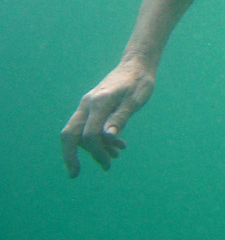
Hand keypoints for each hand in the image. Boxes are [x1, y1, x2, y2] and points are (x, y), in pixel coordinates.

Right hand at [61, 61, 154, 176]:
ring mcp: (88, 104)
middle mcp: (88, 103)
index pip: (89, 133)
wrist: (136, 65)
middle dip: (70, 155)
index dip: (95, 152)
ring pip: (78, 131)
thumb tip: (108, 138)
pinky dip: (96, 140)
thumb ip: (121, 118)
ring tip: (111, 161)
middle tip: (74, 174)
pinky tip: (113, 149)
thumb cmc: (140, 82)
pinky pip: (87, 126)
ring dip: (91, 148)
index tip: (107, 164)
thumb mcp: (136, 100)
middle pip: (69, 133)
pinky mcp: (92, 106)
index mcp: (100, 102)